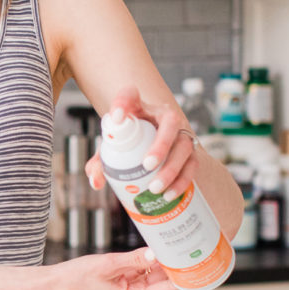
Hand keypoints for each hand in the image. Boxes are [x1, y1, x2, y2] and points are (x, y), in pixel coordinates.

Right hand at [57, 247, 177, 289]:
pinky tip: (154, 251)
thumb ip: (134, 259)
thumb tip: (155, 254)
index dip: (184, 276)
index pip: (167, 289)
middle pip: (161, 282)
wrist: (58, 285)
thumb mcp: (107, 264)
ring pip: (152, 277)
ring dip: (158, 263)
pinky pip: (142, 276)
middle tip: (186, 245)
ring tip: (171, 244)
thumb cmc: (77, 279)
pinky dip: (146, 265)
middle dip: (172, 265)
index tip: (197, 264)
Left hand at [85, 85, 197, 203]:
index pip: (130, 94)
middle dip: (161, 144)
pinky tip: (169, 195)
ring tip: (154, 187)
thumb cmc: (126, 141)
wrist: (146, 142)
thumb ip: (100, 163)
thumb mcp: (111, 148)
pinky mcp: (190, 152)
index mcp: (140, 107)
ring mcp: (180, 133)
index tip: (115, 117)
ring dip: (172, 168)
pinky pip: (192, 164)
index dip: (123, 102)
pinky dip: (182, 181)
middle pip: (170, 122)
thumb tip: (96, 181)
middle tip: (147, 164)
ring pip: (184, 146)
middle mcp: (164, 116)